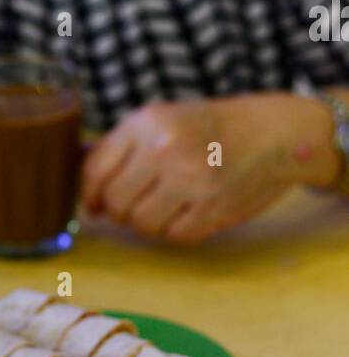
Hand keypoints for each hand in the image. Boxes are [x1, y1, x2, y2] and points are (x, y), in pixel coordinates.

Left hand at [81, 94, 338, 243]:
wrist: (271, 133)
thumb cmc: (207, 129)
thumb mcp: (161, 120)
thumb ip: (121, 150)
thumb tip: (85, 196)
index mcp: (146, 123)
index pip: (95, 171)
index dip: (89, 195)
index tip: (94, 204)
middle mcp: (166, 148)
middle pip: (115, 202)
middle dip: (120, 210)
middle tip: (137, 204)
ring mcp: (191, 179)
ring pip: (141, 224)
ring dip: (147, 222)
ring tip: (165, 206)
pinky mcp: (214, 207)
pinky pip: (175, 235)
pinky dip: (177, 230)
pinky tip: (189, 211)